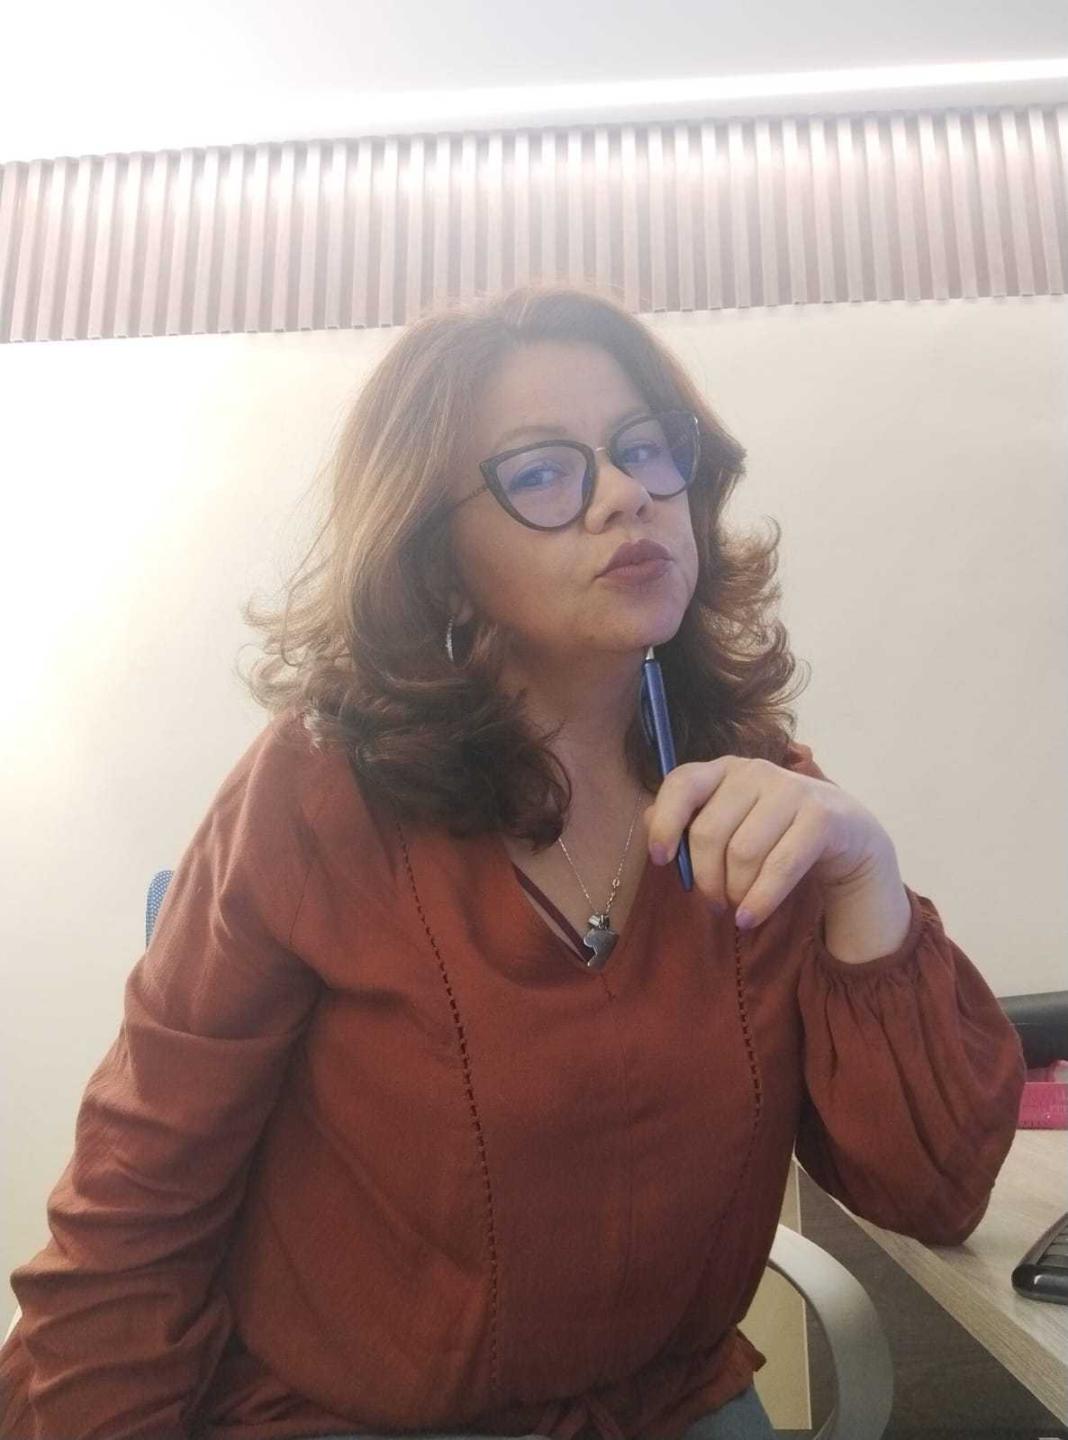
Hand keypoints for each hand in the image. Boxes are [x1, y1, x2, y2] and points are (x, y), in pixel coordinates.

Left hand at [644, 756, 895, 928]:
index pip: (682, 782)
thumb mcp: (731, 823)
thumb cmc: (775, 833)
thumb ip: (687, 821)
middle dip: (705, 877)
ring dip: (735, 892)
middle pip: (709, 832)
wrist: (846, 836)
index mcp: (725, 769)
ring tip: (738, 909)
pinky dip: (761, 899)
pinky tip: (751, 918)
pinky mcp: (821, 816)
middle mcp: (755, 772)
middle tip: (713, 901)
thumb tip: (650, 823)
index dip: (665, 822)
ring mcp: (791, 789)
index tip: (660, 859)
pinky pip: (780, 865)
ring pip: (742, 853)